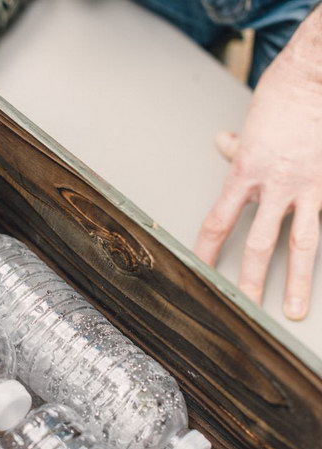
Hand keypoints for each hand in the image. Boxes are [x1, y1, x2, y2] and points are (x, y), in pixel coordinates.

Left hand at [195, 47, 321, 320]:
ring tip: (294, 308)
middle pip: (257, 243)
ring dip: (296, 281)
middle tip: (245, 307)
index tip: (202, 268)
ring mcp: (308, 188)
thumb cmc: (281, 97)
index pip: (218, 222)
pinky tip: (321, 273)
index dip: (207, 249)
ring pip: (300, 245)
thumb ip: (237, 147)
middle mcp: (274, 187)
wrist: (316, 76)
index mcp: (245, 174)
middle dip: (249, 280)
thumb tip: (223, 144)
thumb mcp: (249, 125)